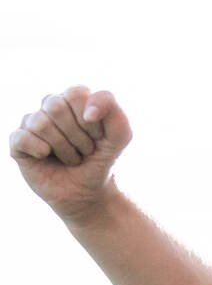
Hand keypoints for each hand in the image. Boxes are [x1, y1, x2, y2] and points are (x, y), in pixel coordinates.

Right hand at [10, 85, 130, 225]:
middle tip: (85, 150)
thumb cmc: (103, 159)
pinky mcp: (18, 142)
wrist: (90, 191)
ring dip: (64, 148)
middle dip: (77, 135)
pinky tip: (47, 157)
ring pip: (41, 124)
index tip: (99, 136)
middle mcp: (50, 106)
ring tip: (71, 157)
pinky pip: (22, 138)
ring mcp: (32, 123)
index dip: (90, 119)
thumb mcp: (120, 136)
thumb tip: (87, 111)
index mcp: (74, 99)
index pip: (76, 93)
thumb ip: (113, 112)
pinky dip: (40, 150)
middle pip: (56, 106)